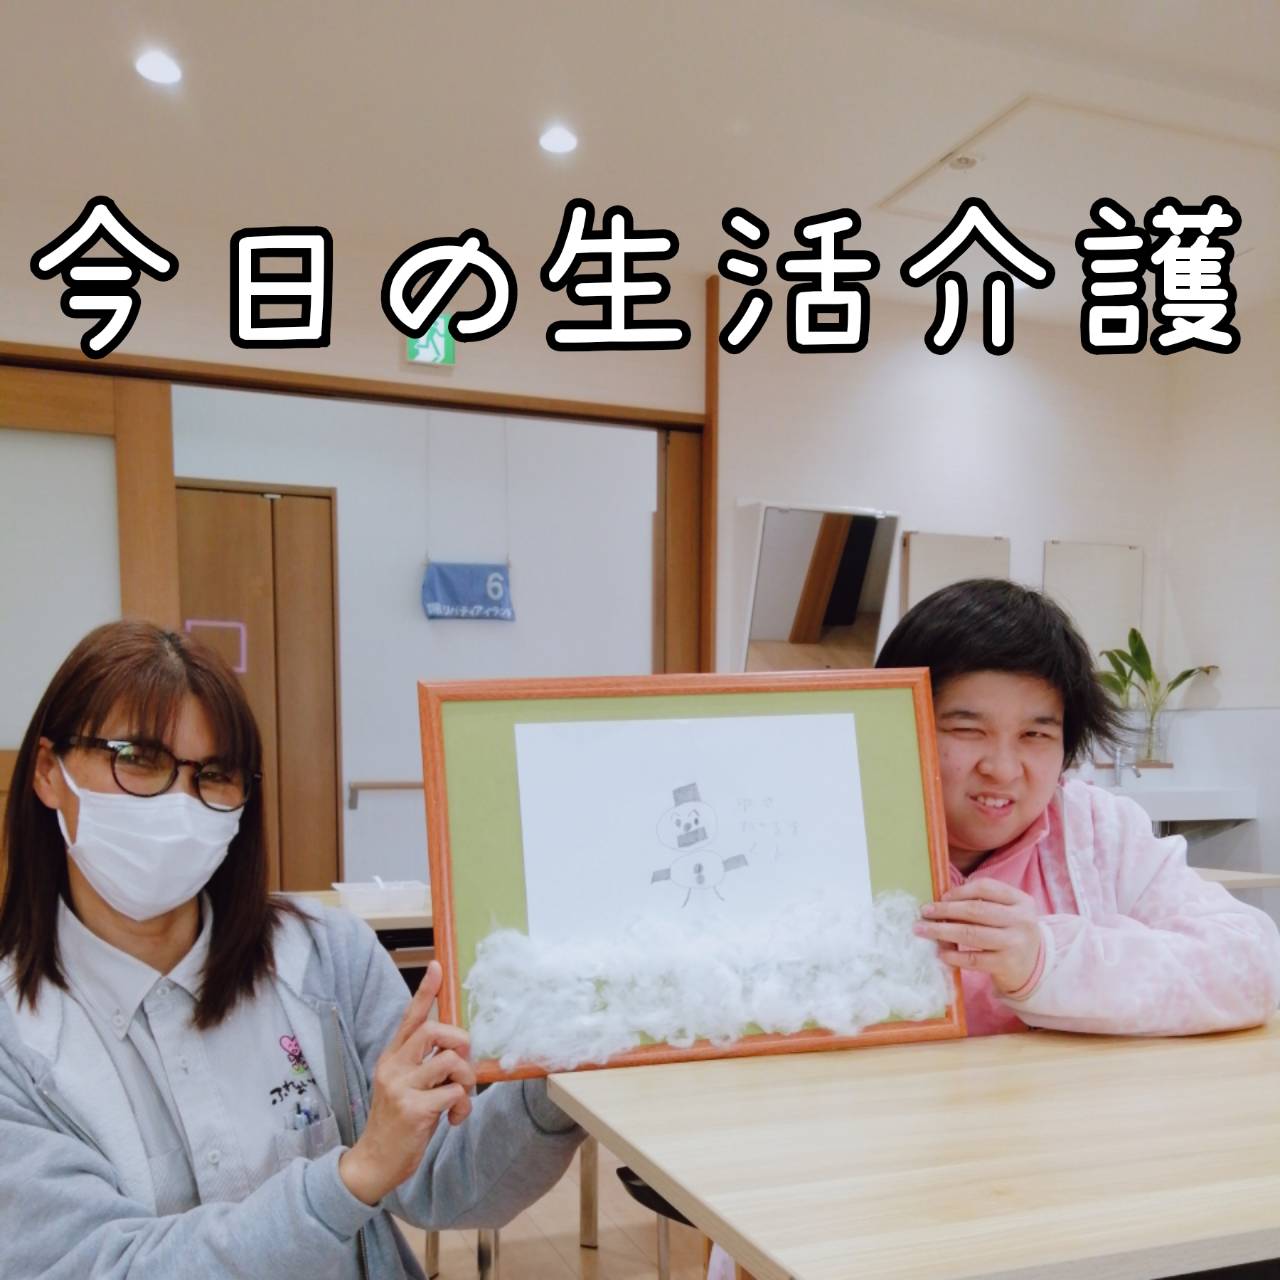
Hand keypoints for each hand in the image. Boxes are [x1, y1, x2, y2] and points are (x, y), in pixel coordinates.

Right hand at [339, 961, 475, 1205]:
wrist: (374, 1162)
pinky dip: (462, 1105)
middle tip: (463, 1061)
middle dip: (459, 1039)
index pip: (410, 1017)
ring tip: (460, 1097)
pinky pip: (453, 1093)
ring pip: (449, 1060)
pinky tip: (453, 1119)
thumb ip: (425, 1065)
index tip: (437, 966)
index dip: (425, 991)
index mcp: (392, 1057)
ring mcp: (401, 1088)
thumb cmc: (397, 1122)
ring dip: (465, 1078)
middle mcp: (393, 1067)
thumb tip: (458, 1047)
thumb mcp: (404, 1086)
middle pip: (433, 1030)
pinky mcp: (413, 1110)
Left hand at [913, 879, 1042, 995]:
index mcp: (1020, 901)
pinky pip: (973, 959)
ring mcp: (1014, 943)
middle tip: (924, 912)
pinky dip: (954, 955)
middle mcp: (1021, 920)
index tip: (940, 897)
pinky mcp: (1006, 965)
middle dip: (945, 910)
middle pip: (975, 910)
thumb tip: (942, 900)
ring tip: (923, 930)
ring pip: (971, 934)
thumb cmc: (1011, 932)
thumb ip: (983, 902)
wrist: (1034, 967)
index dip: (959, 891)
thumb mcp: (1007, 912)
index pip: (986, 887)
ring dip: (942, 931)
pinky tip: (941, 952)